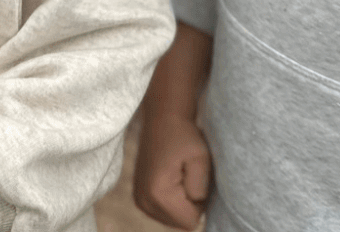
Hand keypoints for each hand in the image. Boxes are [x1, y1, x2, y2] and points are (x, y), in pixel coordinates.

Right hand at [133, 112, 212, 230]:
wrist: (162, 117)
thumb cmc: (184, 135)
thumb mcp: (200, 159)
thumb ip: (200, 191)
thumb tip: (196, 211)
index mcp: (158, 194)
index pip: (190, 222)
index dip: (200, 202)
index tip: (194, 177)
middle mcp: (144, 201)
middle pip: (180, 223)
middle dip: (190, 204)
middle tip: (188, 174)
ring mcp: (139, 200)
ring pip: (172, 219)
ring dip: (181, 202)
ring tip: (180, 174)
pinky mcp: (139, 197)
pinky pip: (163, 212)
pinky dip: (171, 200)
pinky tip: (172, 178)